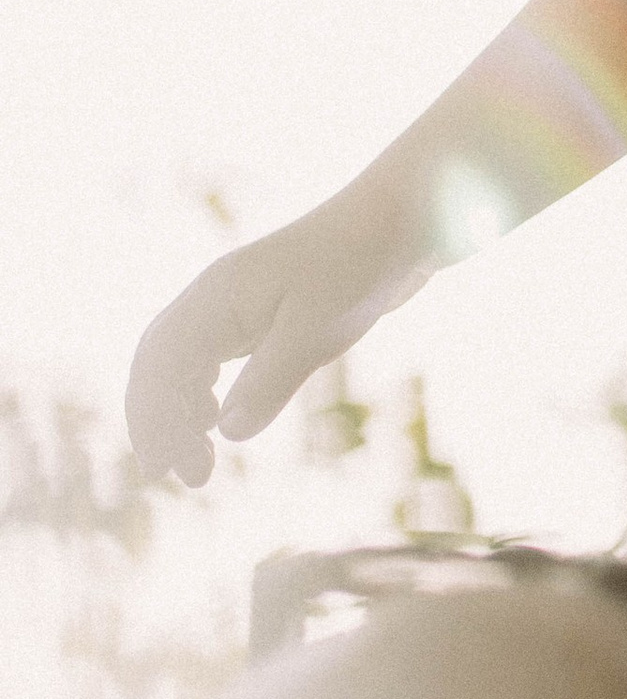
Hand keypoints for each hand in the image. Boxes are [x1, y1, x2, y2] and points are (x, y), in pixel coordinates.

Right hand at [125, 184, 435, 487]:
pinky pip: (210, 355)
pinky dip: (202, 391)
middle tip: (186, 477)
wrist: (399, 221)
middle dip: (158, 421)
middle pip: (157, 364)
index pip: (159, 367)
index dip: (156, 420)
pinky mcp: (263, 311)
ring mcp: (235, 302)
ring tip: (199, 459)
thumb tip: (227, 432)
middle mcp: (214, 298)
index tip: (173, 468)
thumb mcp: (314, 332)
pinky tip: (219, 419)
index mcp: (215, 298)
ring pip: (181, 360)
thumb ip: (268, 382)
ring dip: (178, 410)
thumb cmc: (357, 269)